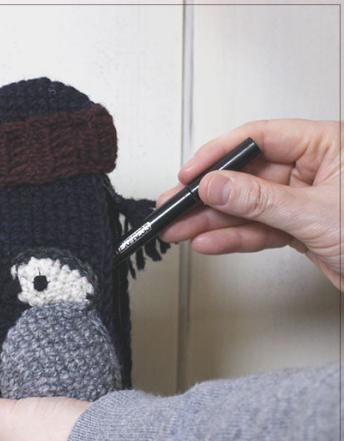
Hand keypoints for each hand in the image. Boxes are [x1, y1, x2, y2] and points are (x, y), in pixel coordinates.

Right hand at [158, 119, 342, 289]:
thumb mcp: (315, 213)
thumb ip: (259, 200)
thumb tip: (216, 185)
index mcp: (325, 145)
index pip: (258, 139)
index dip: (218, 156)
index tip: (190, 175)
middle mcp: (312, 169)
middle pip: (245, 177)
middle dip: (207, 196)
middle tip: (174, 207)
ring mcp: (303, 201)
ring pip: (246, 207)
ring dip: (211, 221)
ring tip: (180, 230)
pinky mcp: (299, 229)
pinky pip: (258, 230)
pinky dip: (233, 238)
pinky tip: (208, 242)